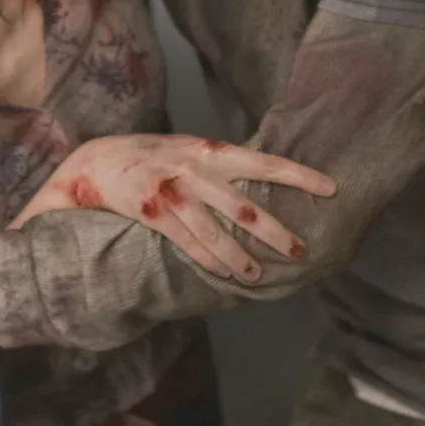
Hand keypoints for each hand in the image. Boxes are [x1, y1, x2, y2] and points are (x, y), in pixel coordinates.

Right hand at [7, 134, 336, 282]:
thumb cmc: (151, 157)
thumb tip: (266, 177)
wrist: (95, 161)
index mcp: (209, 150)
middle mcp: (193, 168)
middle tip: (300, 250)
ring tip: (257, 275)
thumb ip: (221, 164)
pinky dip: (205, 259)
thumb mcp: (188, 150)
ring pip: (213, 230)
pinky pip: (184, 240)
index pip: (263, 162)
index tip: (330, 187)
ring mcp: (171, 191)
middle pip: (242, 205)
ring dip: (238, 257)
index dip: (299, 175)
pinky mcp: (149, 211)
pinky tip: (222, 274)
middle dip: (274, 231)